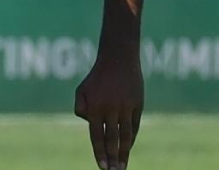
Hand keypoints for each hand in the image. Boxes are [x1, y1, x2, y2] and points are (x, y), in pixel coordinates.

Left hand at [74, 51, 143, 169]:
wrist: (118, 59)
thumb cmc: (96, 77)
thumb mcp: (81, 90)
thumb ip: (80, 108)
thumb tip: (88, 123)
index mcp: (95, 107)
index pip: (97, 136)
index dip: (99, 152)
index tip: (102, 167)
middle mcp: (111, 109)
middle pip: (112, 139)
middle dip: (113, 158)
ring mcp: (126, 107)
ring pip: (126, 135)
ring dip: (124, 153)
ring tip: (122, 166)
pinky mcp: (138, 105)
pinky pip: (134, 126)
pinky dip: (131, 138)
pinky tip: (128, 148)